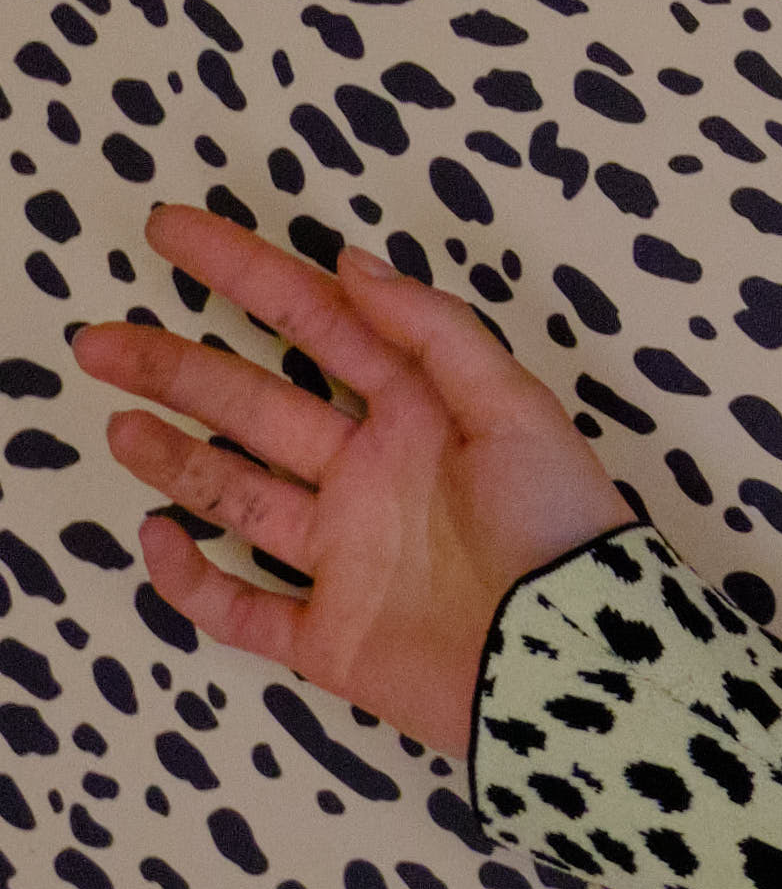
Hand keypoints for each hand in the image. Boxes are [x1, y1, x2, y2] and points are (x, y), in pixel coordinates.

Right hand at [73, 207, 633, 762]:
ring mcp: (343, 553)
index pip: (314, 321)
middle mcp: (368, 473)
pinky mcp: (329, 635)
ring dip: (174, 459)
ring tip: (116, 420)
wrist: (575, 657)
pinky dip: (194, 580)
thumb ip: (432, 332)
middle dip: (176, 369)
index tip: (172, 232)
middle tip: (99, 339)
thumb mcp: (512, 404)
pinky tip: (157, 539)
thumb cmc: (560, 521)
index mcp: (414, 409)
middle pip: (253, 404)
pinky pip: (242, 607)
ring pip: (236, 495)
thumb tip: (350, 262)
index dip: (245, 272)